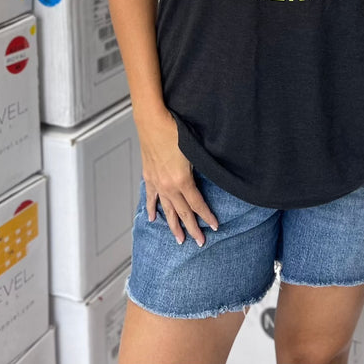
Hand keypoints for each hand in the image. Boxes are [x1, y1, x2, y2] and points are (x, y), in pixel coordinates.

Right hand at [137, 110, 218, 246]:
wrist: (152, 122)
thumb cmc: (174, 131)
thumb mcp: (193, 151)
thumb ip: (200, 169)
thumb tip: (208, 179)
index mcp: (182, 180)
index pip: (197, 204)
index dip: (207, 216)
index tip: (214, 226)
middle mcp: (168, 186)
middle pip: (183, 212)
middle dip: (192, 228)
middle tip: (199, 242)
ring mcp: (157, 183)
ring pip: (167, 210)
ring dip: (174, 225)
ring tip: (179, 239)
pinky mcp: (149, 177)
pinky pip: (151, 198)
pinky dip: (153, 209)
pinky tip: (154, 219)